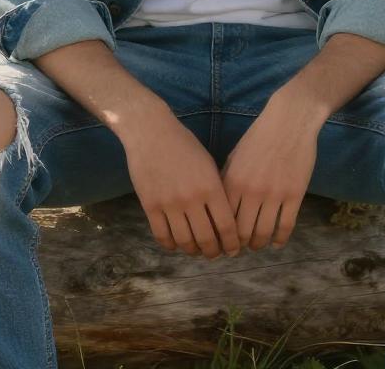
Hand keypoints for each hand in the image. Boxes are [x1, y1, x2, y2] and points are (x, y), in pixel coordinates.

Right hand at [121, 112, 240, 259]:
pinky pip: (162, 236)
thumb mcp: (208, 164)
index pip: (227, 227)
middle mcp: (192, 199)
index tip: (233, 250)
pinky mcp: (150, 206)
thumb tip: (225, 218)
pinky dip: (171, 245)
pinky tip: (176, 243)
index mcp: (211, 187)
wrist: (151, 132)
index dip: (232, 244)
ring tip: (196, 249)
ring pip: (184, 242)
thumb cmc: (184, 144)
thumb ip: (217, 190)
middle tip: (215, 253)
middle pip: (206, 239)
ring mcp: (170, 204)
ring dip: (193, 250)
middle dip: (213, 252)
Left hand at [219, 98, 318, 250]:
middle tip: (240, 249)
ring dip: (258, 244)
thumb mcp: (236, 155)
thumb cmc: (259, 136)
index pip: (223, 219)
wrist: (289, 121)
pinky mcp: (294, 195)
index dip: (222, 235)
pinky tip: (277, 242)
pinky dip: (280, 239)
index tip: (223, 241)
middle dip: (239, 245)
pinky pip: (286, 226)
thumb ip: (227, 180)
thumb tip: (220, 204)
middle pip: (242, 232)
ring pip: (263, 233)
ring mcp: (274, 195)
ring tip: (257, 245)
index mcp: (233, 181)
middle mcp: (251, 191)